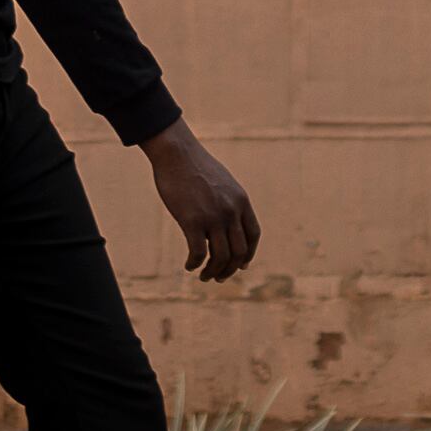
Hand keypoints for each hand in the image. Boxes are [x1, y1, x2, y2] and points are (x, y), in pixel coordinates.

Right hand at [141, 120, 259, 281]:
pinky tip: (189, 265)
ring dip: (213, 272)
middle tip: (218, 277)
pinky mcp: (192, 221)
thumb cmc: (195, 166)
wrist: (177, 153)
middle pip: (239, 252)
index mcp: (241, 201)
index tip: (241, 265)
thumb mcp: (222, 183)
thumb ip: (229, 202)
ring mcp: (213, 217)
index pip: (253, 236)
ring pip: (221, 257)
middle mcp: (231, 211)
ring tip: (204, 277)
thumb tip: (227, 223)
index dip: (249, 254)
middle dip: (230, 269)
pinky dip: (195, 264)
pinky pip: (199, 253)